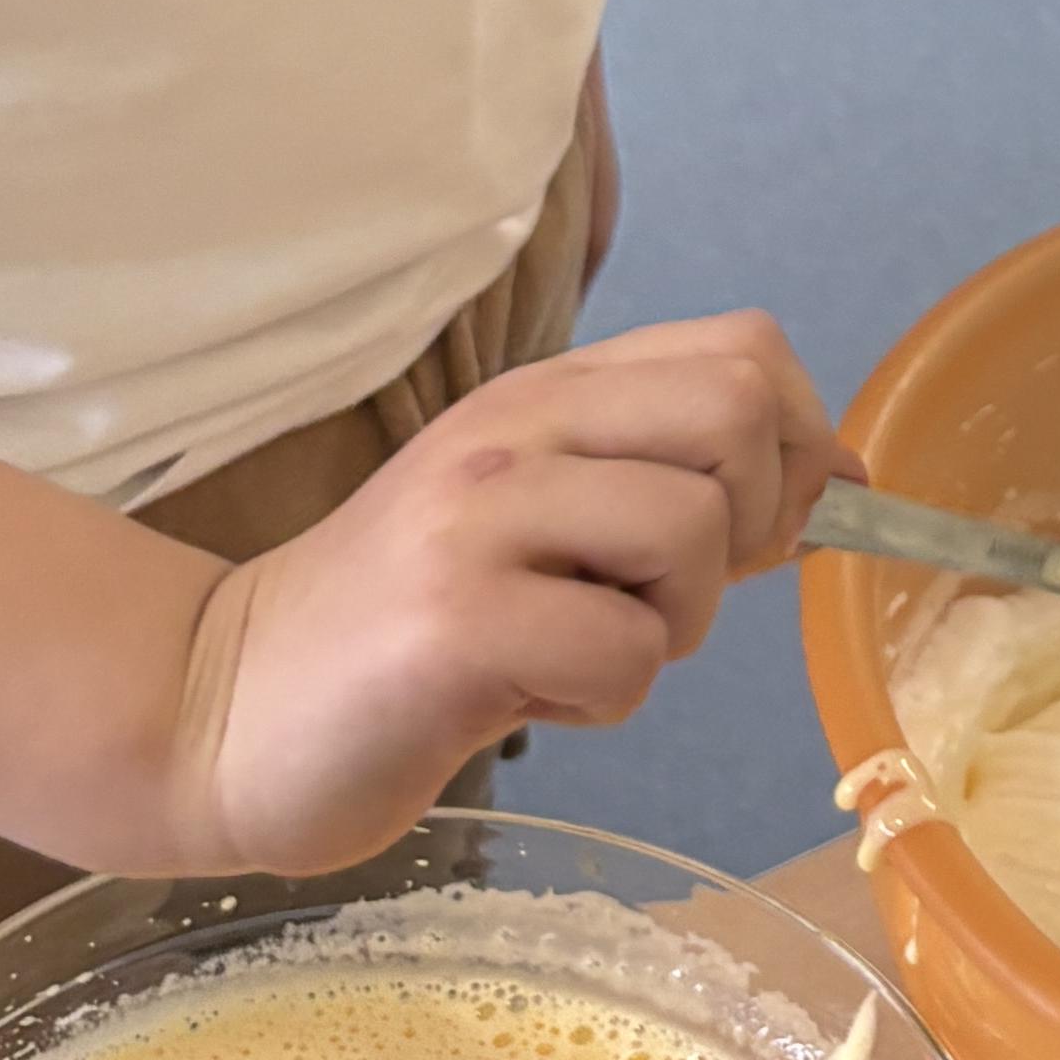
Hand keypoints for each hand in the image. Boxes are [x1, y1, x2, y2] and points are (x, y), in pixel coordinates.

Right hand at [171, 315, 845, 870]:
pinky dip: (604, 701)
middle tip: (663, 595)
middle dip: (748, 527)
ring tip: (580, 650)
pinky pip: (625, 657)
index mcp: (548, 394)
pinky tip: (524, 697)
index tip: (761, 528)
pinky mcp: (454, 624)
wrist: (220, 709)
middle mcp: (516, 431)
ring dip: (673, 627)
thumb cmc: (406, 627)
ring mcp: (479, 519)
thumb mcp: (545, 521)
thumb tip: (838, 480)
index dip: (794, 442)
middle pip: (740, 417)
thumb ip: (670, 484)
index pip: (745, 350)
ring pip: (693, 536)